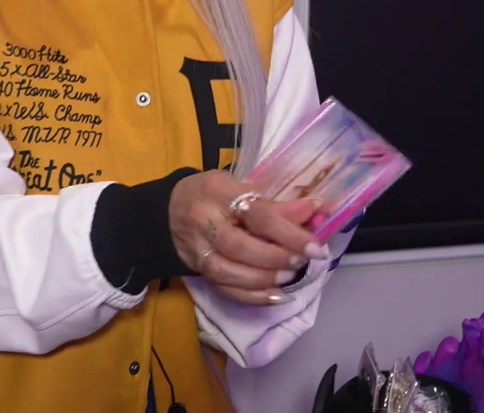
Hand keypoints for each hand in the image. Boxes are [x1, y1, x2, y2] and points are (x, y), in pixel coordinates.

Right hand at [169, 170, 326, 305]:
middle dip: (275, 258)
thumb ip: (276, 205)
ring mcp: (197, 248)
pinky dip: (253, 296)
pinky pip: (224, 289)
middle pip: (238, 246)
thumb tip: (315, 212)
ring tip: (288, 276)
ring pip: (227, 272)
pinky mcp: (197, 269)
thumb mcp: (240, 188)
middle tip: (300, 261)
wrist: (167, 211)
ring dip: (264, 279)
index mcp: (218, 191)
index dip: (289, 233)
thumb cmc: (212, 195)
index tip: (315, 247)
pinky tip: (276, 295)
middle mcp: (203, 220)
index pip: (257, 214)